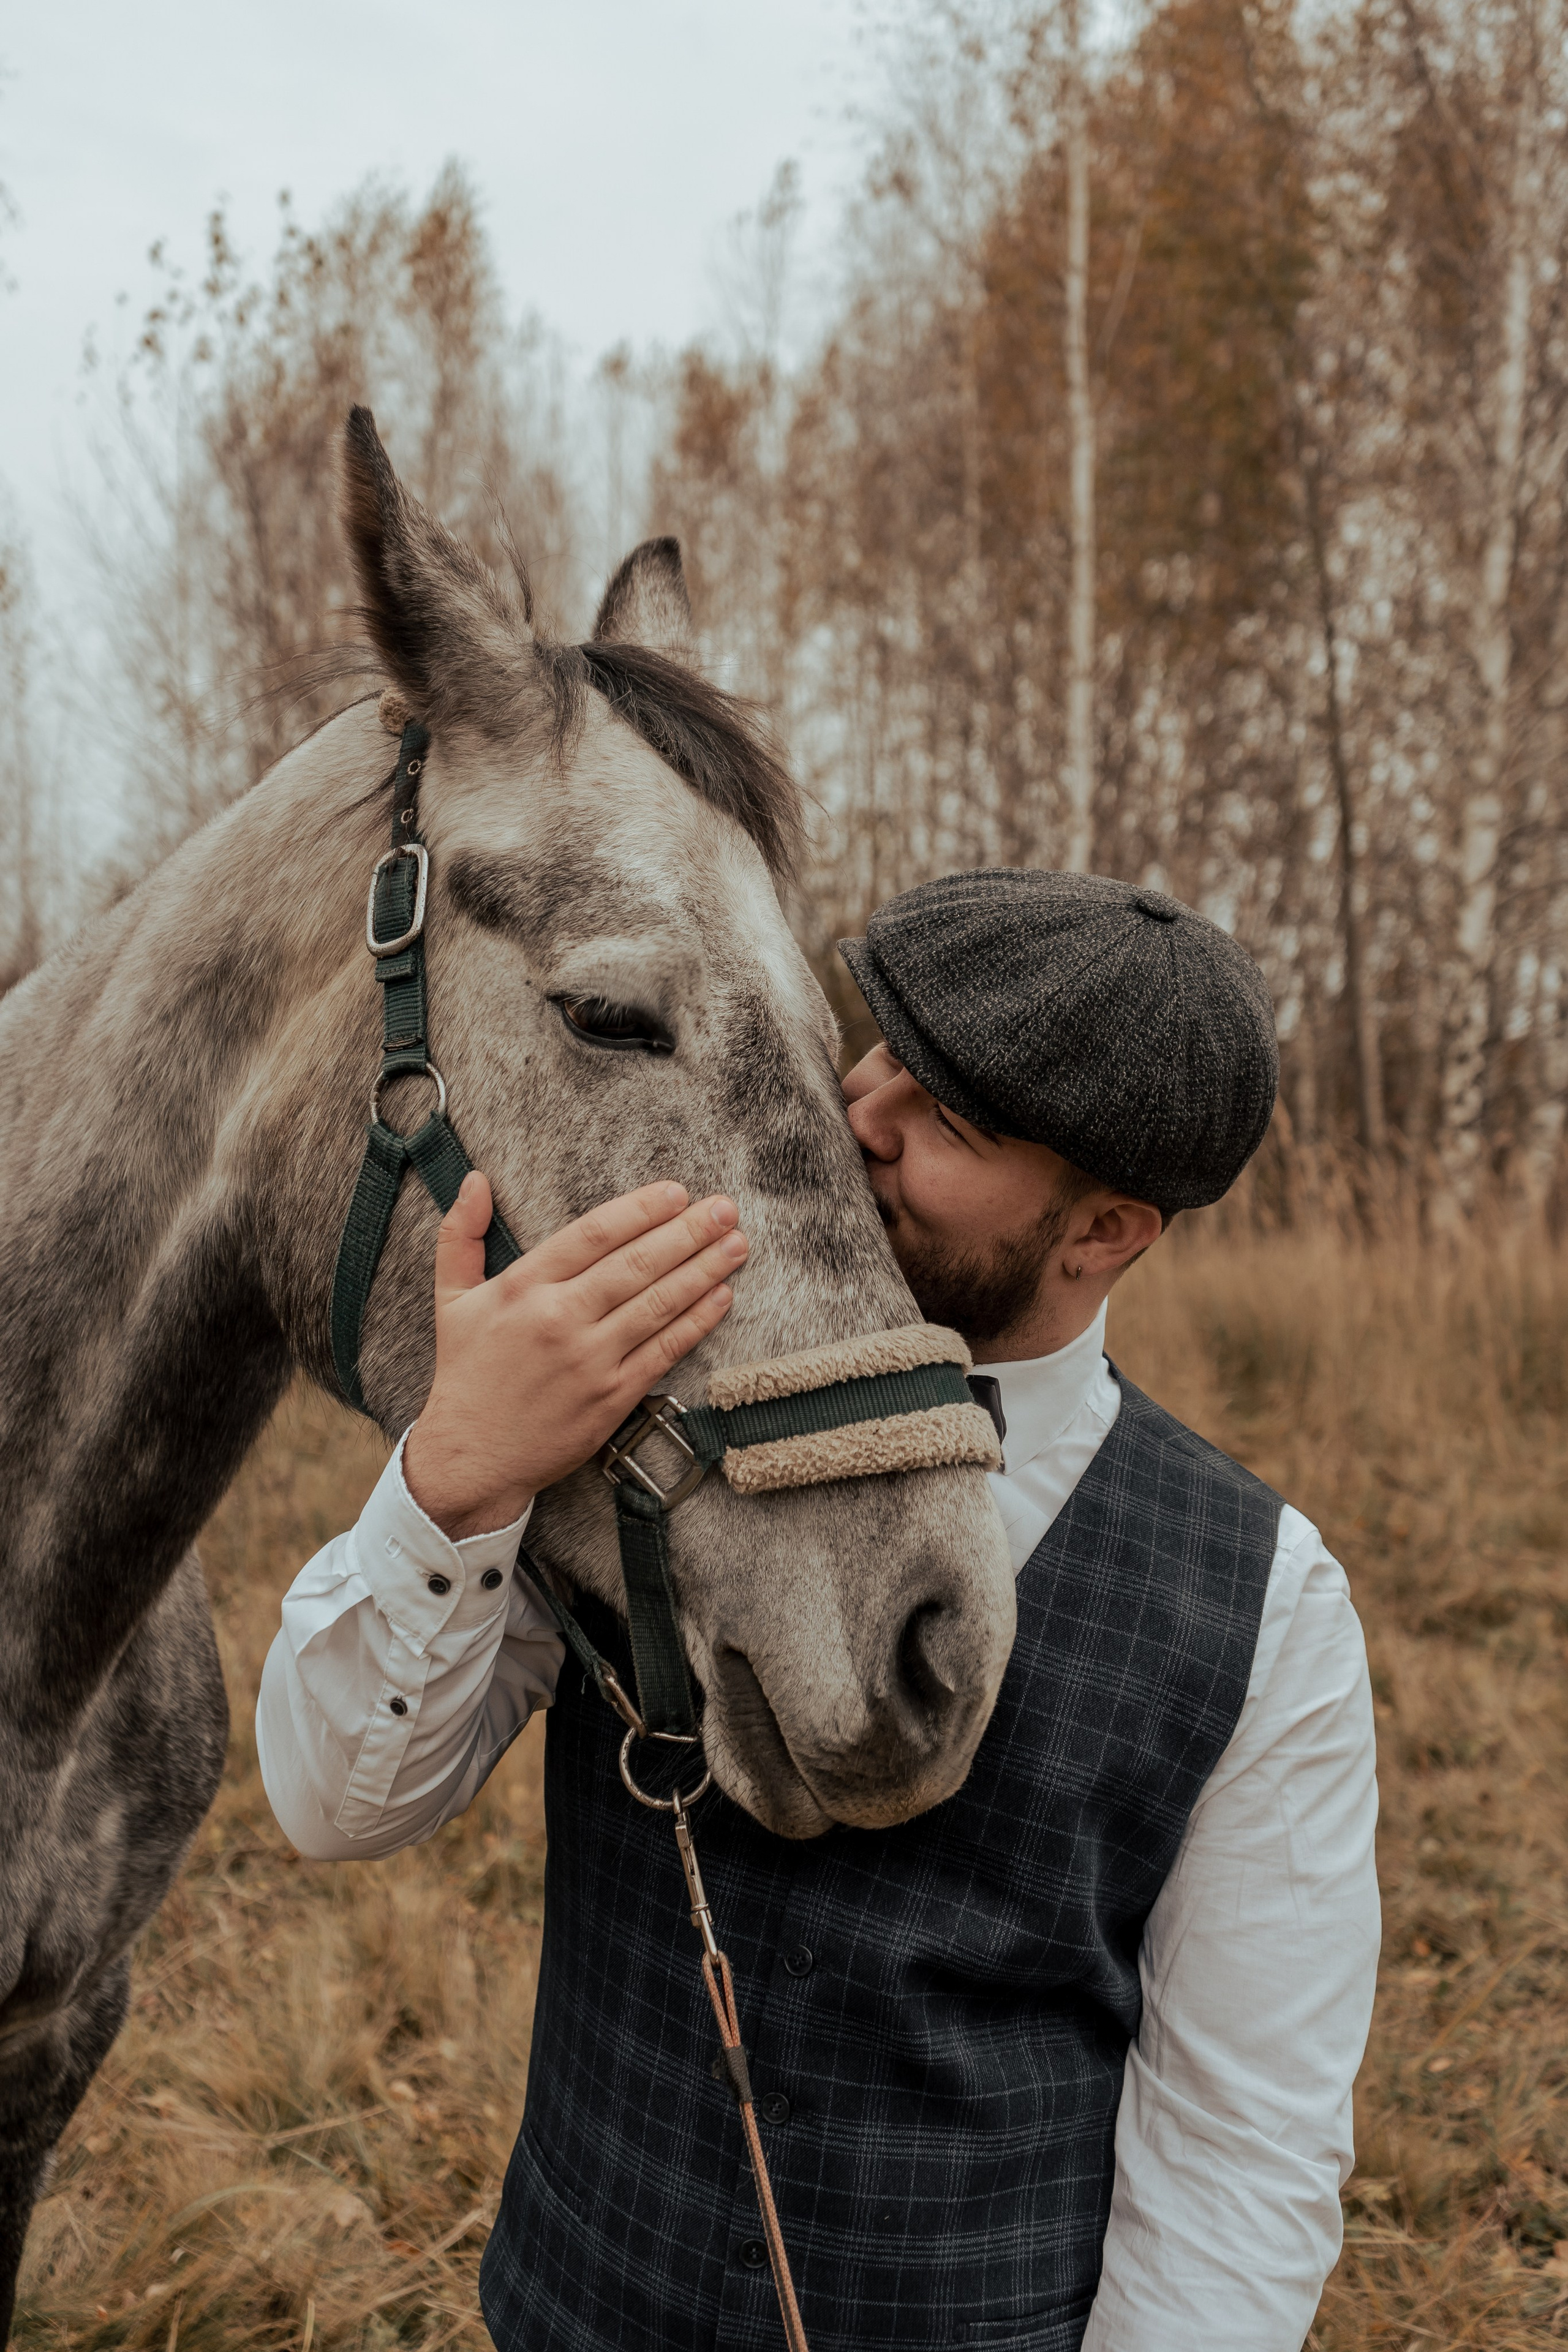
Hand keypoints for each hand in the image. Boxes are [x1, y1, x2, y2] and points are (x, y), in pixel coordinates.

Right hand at [402, 1176, 748, 1538]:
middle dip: (687, 1232)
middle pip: (636, 1264)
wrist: (471, 1456)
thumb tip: (475, 1180)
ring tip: (735, 1244)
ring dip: (703, 1270)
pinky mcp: (613, 1397)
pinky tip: (722, 1296)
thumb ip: (459, 1234)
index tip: (676, 1192)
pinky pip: (664, 1350)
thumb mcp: (452, 1298)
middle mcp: (559, 1318)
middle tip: (724, 1209)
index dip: (640, 1210)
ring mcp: (590, 1360)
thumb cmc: (466, 1372)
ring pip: (658, 1303)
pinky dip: (697, 1322)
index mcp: (523, 1287)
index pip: (593, 1234)